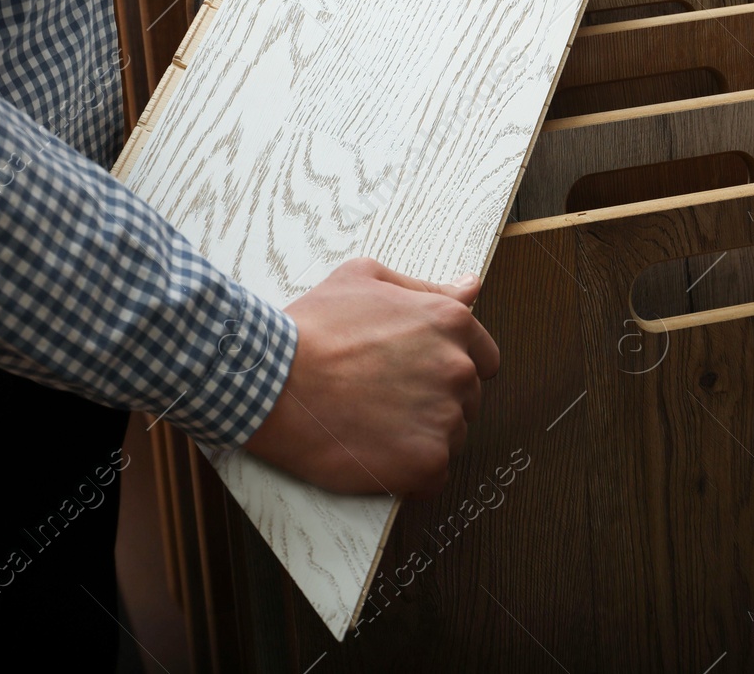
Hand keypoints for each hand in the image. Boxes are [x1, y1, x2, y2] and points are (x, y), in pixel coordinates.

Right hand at [243, 257, 500, 498]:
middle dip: (434, 400)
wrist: (270, 380)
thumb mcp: (363, 278)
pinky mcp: (426, 463)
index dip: (450, 367)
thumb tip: (471, 287)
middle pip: (467, 399)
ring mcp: (445, 418)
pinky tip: (375, 453)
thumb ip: (424, 286)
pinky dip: (409, 472)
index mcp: (451, 323)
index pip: (484, 357)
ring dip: (421, 435)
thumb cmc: (312, 328)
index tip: (418, 375)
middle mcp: (458, 369)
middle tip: (383, 398)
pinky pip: (434, 475)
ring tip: (373, 424)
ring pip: (453, 437)